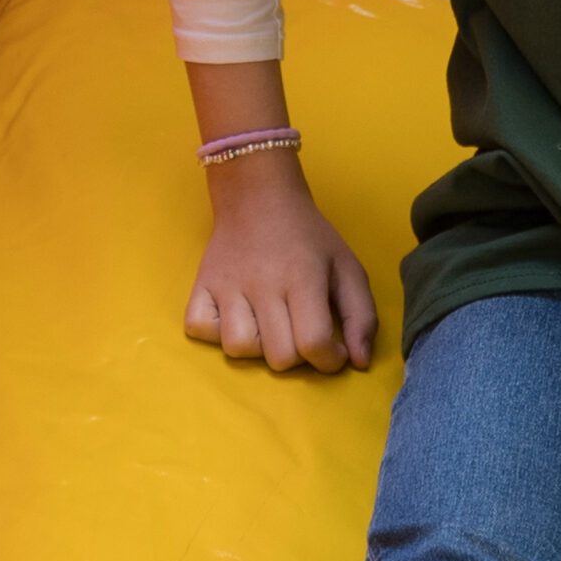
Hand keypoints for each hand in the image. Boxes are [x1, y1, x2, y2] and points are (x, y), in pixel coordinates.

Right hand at [187, 148, 377, 372]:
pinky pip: (198, 329)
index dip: (329, 360)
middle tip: (300, 332)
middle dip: (298, 356)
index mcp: (303, 276)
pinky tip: (237, 317)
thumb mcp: (347, 267)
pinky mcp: (200, 285)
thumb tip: (358, 363)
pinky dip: (216, 332)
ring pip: (238, 348)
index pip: (313, 342)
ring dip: (258, 348)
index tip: (333, 350)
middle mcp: (262, 283)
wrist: (258, 197)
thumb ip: (362, 316)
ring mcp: (226, 285)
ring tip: (269, 326)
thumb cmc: (308, 237)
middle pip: (279, 356)